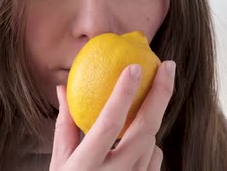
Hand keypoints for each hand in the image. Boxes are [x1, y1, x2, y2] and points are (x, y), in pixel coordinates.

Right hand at [49, 60, 175, 170]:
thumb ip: (65, 124)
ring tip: (138, 111)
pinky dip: (149, 146)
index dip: (123, 94)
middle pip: (145, 131)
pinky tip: (136, 143)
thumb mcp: (59, 161)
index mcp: (84, 167)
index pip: (107, 125)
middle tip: (167, 66)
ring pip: (152, 145)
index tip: (135, 67)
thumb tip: (64, 87)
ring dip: (148, 125)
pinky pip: (154, 159)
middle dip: (160, 95)